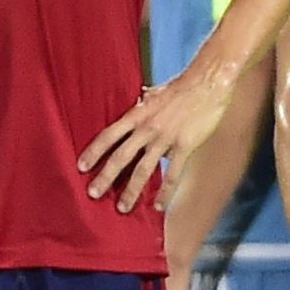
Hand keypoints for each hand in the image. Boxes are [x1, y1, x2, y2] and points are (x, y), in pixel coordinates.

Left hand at [82, 65, 230, 212]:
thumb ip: (144, 103)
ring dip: (131, 191)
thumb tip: (138, 101)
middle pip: (120, 156)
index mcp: (137, 114)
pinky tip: (159, 206)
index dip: (93, 152)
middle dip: (105, 177)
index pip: (108, 135)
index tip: (81, 167)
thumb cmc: (182, 86)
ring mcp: (165, 138)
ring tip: (122, 208)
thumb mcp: (155, 93)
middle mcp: (147, 128)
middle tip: (92, 193)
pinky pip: (172, 174)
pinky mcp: (184, 146)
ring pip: (143, 170)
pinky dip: (165, 192)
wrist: (208, 81)